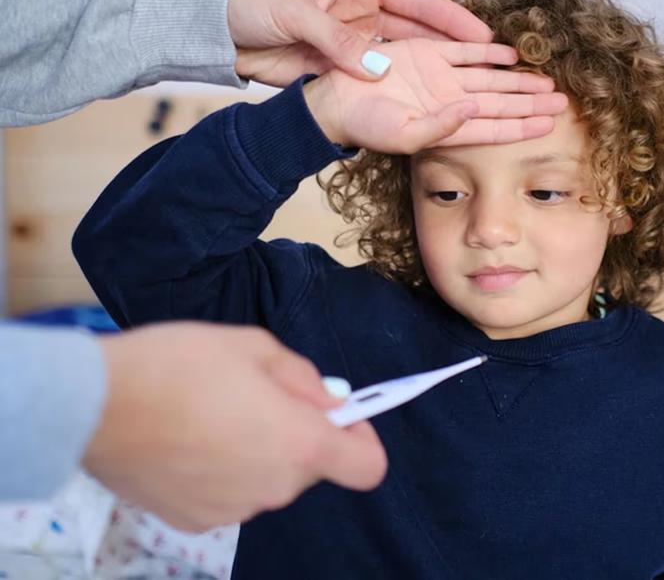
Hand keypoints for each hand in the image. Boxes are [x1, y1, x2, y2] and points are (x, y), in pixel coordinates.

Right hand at [85, 322, 385, 531]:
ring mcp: (234, 510)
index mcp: (299, 443)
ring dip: (257, 452)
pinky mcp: (195, 521)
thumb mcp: (252, 346)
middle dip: (297, 433)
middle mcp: (275, 487)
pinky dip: (222, 472)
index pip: (366, 466)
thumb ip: (303, 376)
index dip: (362, 438)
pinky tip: (187, 442)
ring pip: (268, 478)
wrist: (93, 405)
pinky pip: (229, 493)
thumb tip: (329, 400)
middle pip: (311, 466)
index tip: (340, 415)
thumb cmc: (178, 365)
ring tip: (211, 415)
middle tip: (256, 397)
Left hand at [228, 0, 492, 85]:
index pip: (416, 0)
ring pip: (403, 57)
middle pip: (419, 31)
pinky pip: (377, 78)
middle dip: (453, 48)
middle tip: (489, 66)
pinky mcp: (341, 66)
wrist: (217, 26)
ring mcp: (355, 41)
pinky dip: (398, 89)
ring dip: (431, 72)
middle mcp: (363, 11)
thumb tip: (376, 70)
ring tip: (466, 87)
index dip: (451, 18)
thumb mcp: (295, 13)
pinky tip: (424, 102)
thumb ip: (336, 40)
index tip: (482, 35)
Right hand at [301, 39, 569, 152]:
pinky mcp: (428, 55)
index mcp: (449, 126)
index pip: (496, 128)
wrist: (336, 102)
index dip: (523, 126)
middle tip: (562, 102)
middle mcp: (451, 102)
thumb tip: (474, 110)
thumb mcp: (404, 135)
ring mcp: (441, 78)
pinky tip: (512, 54)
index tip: (550, 124)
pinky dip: (489, 51)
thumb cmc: (366, 127)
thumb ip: (441, 127)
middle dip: (531, 102)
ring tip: (546, 81)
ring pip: (491, 78)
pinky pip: (465, 51)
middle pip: (501, 102)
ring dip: (518, 79)